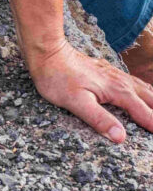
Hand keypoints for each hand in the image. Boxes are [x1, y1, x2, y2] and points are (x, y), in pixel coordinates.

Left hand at [27, 39, 152, 142]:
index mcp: (119, 91)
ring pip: (144, 89)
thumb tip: (121, 137)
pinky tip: (142, 93)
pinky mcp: (107, 71)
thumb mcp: (76, 103)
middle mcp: (122, 81)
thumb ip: (99, 119)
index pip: (145, 113)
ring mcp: (115, 74)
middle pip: (150, 99)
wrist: (48, 52)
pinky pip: (134, 81)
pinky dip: (144, 91)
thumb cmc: (58, 78)